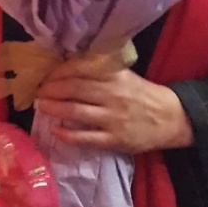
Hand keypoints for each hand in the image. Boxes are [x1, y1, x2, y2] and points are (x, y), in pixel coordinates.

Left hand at [36, 53, 192, 153]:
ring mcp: (112, 118)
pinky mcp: (114, 139)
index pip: (80, 69)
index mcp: (115, 75)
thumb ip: (101, 70)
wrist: (169, 118)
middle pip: (74, 89)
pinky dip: (68, 133)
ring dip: (54, 108)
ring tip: (41, 106)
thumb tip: (68, 67)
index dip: (59, 72)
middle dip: (51, 89)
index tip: (46, 75)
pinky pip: (86, 137)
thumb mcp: (124, 74)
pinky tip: (56, 130)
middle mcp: (112, 94)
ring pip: (76, 111)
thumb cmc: (142, 94)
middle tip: (38, 91)